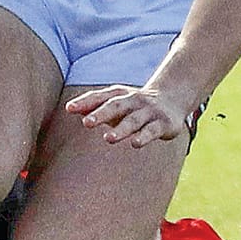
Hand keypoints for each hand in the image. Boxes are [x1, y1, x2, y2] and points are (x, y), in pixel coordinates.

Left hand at [64, 84, 194, 148]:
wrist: (172, 99)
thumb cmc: (134, 106)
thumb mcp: (115, 104)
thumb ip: (94, 106)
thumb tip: (69, 108)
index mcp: (119, 95)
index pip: (100, 97)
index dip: (85, 102)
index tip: (70, 108)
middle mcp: (133, 101)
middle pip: (115, 106)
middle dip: (101, 114)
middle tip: (86, 122)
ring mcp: (148, 112)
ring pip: (133, 120)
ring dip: (122, 129)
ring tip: (109, 138)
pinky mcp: (163, 123)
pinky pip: (152, 130)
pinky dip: (144, 136)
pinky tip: (135, 144)